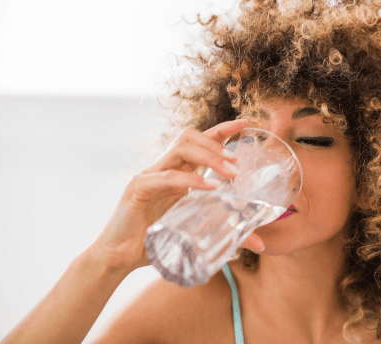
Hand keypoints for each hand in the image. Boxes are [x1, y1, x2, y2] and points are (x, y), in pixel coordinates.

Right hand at [89, 119, 263, 272]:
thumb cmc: (156, 242)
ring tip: (229, 172)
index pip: (199, 142)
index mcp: (176, 173)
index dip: (221, 130)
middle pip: (189, 137)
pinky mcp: (138, 188)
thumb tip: (260, 243)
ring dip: (208, 156)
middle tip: (238, 162)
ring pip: (179, 149)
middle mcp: (163, 168)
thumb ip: (226, 232)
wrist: (120, 257)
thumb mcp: (196, 233)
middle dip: (216, 143)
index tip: (245, 123)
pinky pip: (167, 177)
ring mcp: (149, 175)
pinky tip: (209, 188)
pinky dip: (190, 180)